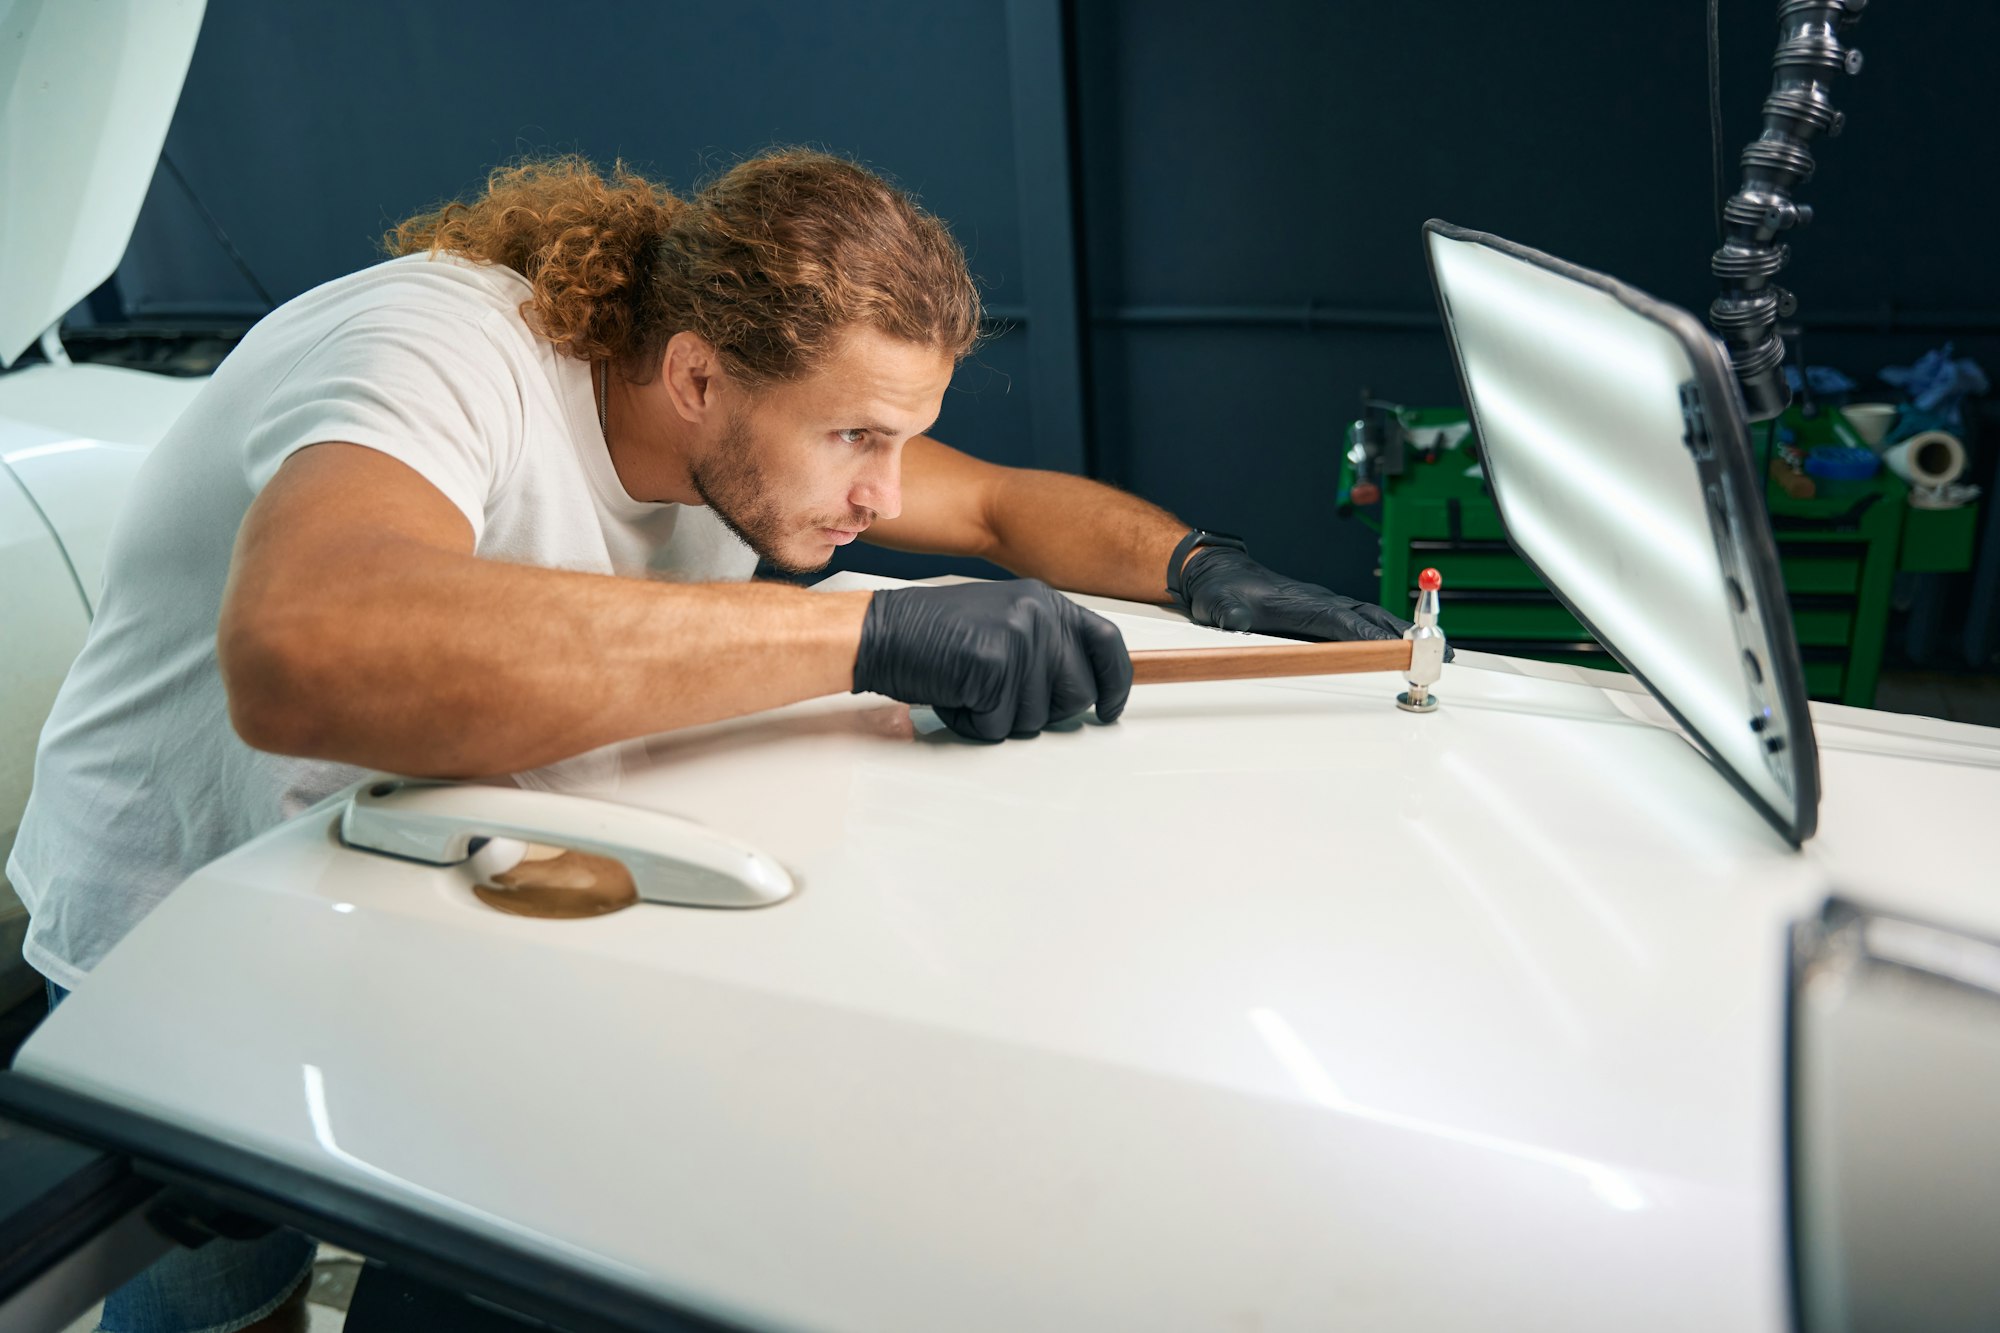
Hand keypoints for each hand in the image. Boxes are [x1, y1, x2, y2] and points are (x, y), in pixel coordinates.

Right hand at [853, 581, 1132, 741]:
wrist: (879, 632)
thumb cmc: (932, 636)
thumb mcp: (1000, 624)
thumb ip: (1043, 648)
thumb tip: (1079, 690)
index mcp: (1045, 601)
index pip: (1105, 643)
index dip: (1115, 683)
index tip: (1110, 709)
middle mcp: (1039, 614)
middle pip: (1077, 694)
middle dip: (1042, 710)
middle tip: (999, 696)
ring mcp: (1018, 638)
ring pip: (1037, 718)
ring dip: (1000, 718)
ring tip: (968, 687)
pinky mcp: (994, 666)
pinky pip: (999, 725)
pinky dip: (973, 723)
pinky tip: (952, 695)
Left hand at [1177, 547, 1421, 644]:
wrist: (1216, 573)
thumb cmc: (1221, 591)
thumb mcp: (1220, 607)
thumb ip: (1230, 616)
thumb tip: (1234, 622)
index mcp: (1301, 603)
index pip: (1345, 621)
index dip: (1372, 635)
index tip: (1399, 648)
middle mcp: (1318, 601)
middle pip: (1370, 617)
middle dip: (1404, 635)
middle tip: (1438, 654)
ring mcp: (1321, 604)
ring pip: (1369, 616)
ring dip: (1400, 632)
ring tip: (1432, 651)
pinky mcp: (1319, 611)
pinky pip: (1359, 618)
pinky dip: (1383, 628)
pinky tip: (1397, 640)